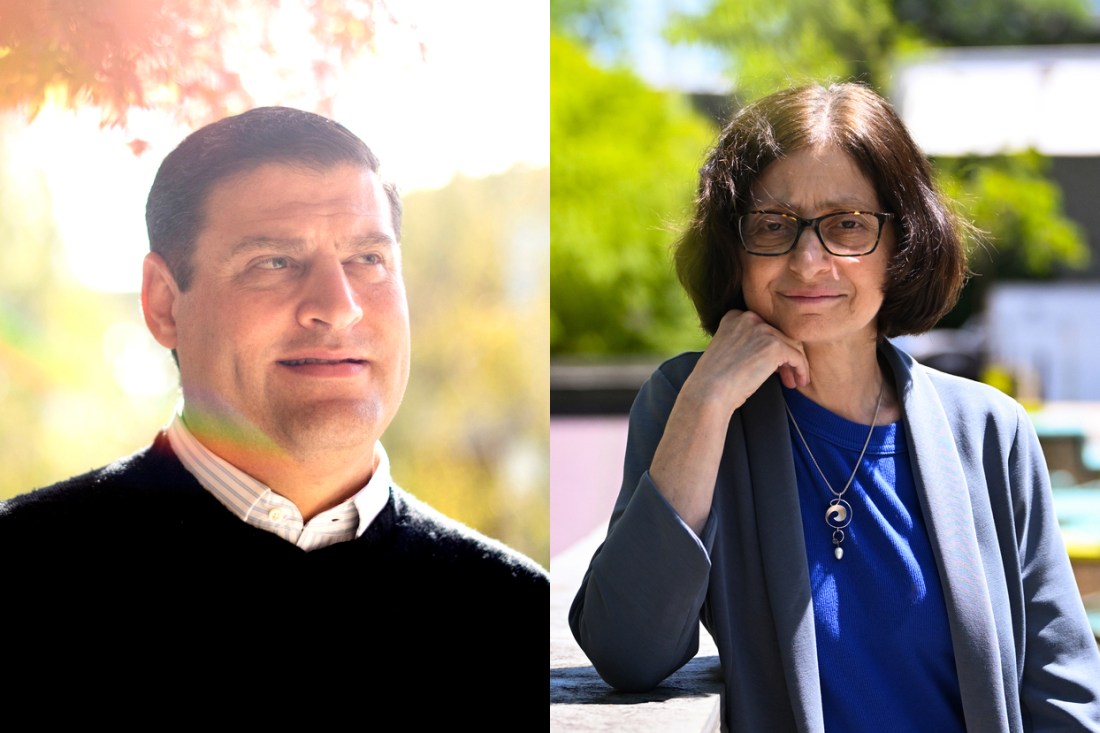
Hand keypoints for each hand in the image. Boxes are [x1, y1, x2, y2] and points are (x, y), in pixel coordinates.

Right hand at [682, 309, 808, 414]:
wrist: (709, 392)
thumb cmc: (713, 380)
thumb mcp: (725, 351)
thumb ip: (743, 343)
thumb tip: (767, 353)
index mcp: (734, 317)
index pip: (763, 328)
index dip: (771, 347)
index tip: (772, 365)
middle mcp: (748, 318)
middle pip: (779, 334)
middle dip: (784, 357)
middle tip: (787, 376)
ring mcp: (762, 330)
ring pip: (791, 345)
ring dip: (794, 365)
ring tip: (793, 382)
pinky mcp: (774, 345)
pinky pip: (797, 357)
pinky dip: (801, 370)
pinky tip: (798, 382)